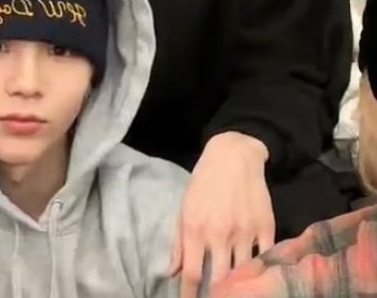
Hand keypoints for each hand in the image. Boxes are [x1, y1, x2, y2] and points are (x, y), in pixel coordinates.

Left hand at [170, 132, 274, 297]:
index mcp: (196, 228)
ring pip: (244, 274)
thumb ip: (178, 241)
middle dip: (216, 296)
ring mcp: (245, 231)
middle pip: (220, 280)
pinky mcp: (265, 226)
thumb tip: (172, 272)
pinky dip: (262, 273)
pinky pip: (266, 259)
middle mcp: (220, 233)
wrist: (233, 155)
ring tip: (236, 293)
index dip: (190, 295)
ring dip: (239, 288)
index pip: (192, 274)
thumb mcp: (184, 207)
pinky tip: (259, 281)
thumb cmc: (204, 182)